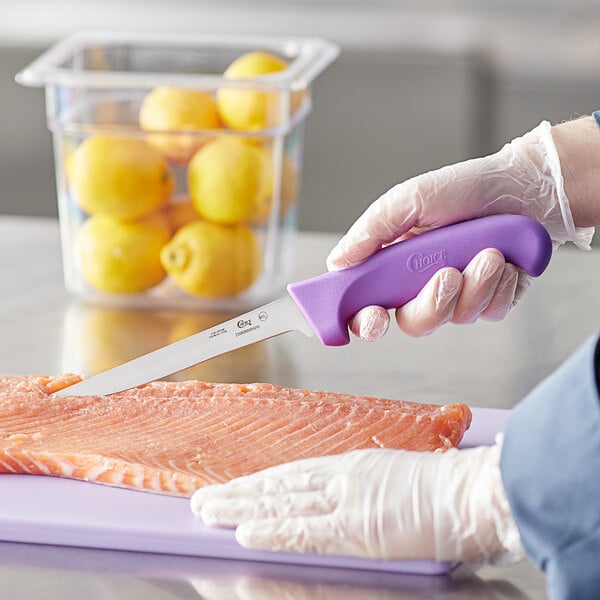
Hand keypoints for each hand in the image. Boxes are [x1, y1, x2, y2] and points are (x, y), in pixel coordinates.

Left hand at [191, 444, 523, 564]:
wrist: (475, 489)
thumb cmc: (450, 484)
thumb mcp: (401, 479)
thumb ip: (370, 487)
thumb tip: (348, 497)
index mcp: (355, 466)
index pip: (295, 474)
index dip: (262, 483)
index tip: (238, 487)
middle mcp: (343, 477)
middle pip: (280, 485)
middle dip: (239, 493)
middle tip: (204, 498)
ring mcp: (347, 501)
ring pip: (282, 502)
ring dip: (242, 507)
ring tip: (209, 510)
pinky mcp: (357, 528)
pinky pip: (305, 530)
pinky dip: (273, 530)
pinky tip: (246, 531)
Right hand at [326, 121, 593, 339]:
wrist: (521, 188)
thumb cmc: (462, 189)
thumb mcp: (408, 200)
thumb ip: (371, 231)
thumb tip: (336, 263)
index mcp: (395, 267)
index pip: (369, 307)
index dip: (366, 322)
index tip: (374, 319)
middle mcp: (422, 287)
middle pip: (413, 323)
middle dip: (432, 304)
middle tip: (448, 274)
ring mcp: (458, 297)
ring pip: (455, 319)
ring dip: (475, 285)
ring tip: (490, 253)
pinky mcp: (492, 300)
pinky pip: (491, 312)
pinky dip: (500, 286)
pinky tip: (504, 260)